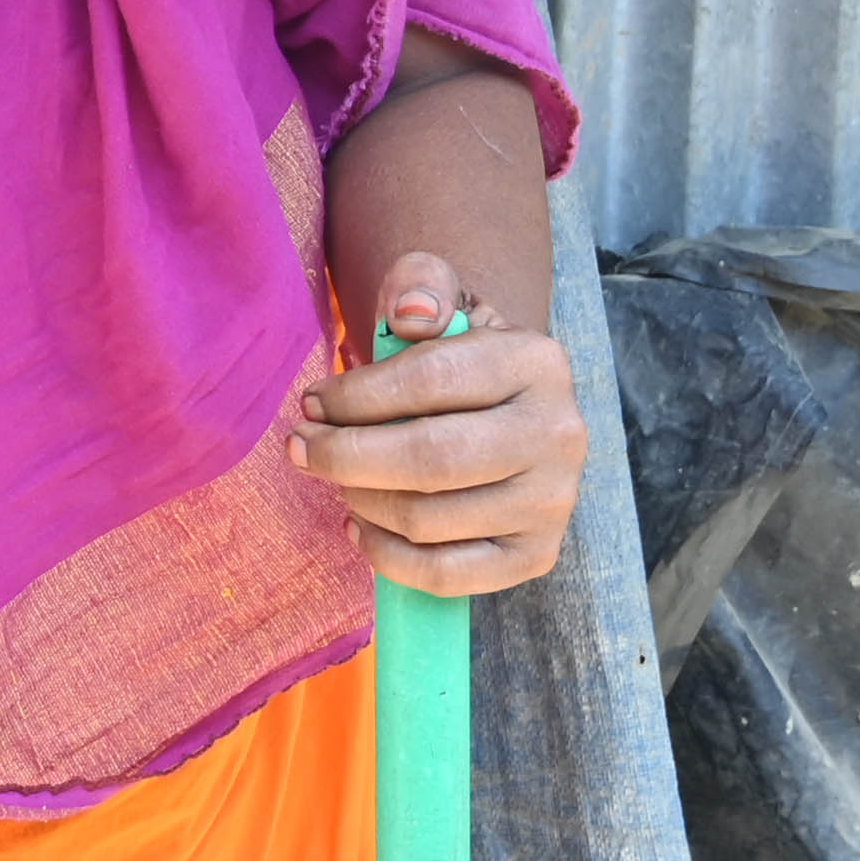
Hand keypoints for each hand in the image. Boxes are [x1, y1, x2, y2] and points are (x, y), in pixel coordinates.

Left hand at [287, 249, 581, 595]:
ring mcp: (553, 501)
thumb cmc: (458, 355)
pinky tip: (358, 526)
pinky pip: (445, 575)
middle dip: (345, 456)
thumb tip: (411, 314)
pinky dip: (386, 557)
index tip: (311, 403)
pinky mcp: (536, 555)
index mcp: (537, 362)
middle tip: (301, 448)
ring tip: (336, 479)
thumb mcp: (441, 302)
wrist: (511, 407)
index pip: (430, 382)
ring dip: (360, 500)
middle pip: (429, 459)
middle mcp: (558, 434)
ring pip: (428, 519)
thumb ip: (420, 285)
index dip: (355, 397)